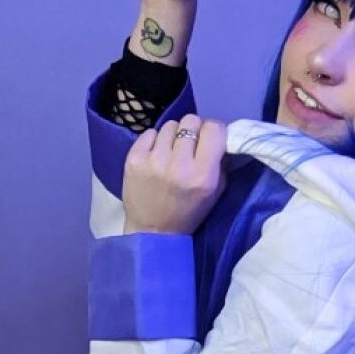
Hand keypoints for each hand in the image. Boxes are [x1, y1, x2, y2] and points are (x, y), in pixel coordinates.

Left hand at [122, 115, 228, 235]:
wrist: (152, 233)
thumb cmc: (187, 214)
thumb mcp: (214, 194)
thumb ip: (220, 164)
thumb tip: (220, 137)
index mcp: (202, 175)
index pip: (214, 129)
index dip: (214, 131)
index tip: (210, 140)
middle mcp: (178, 165)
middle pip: (191, 120)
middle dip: (193, 131)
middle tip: (190, 146)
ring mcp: (154, 160)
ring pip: (170, 125)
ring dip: (174, 136)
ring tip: (171, 153)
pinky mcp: (134, 159)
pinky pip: (150, 133)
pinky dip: (155, 142)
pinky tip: (156, 157)